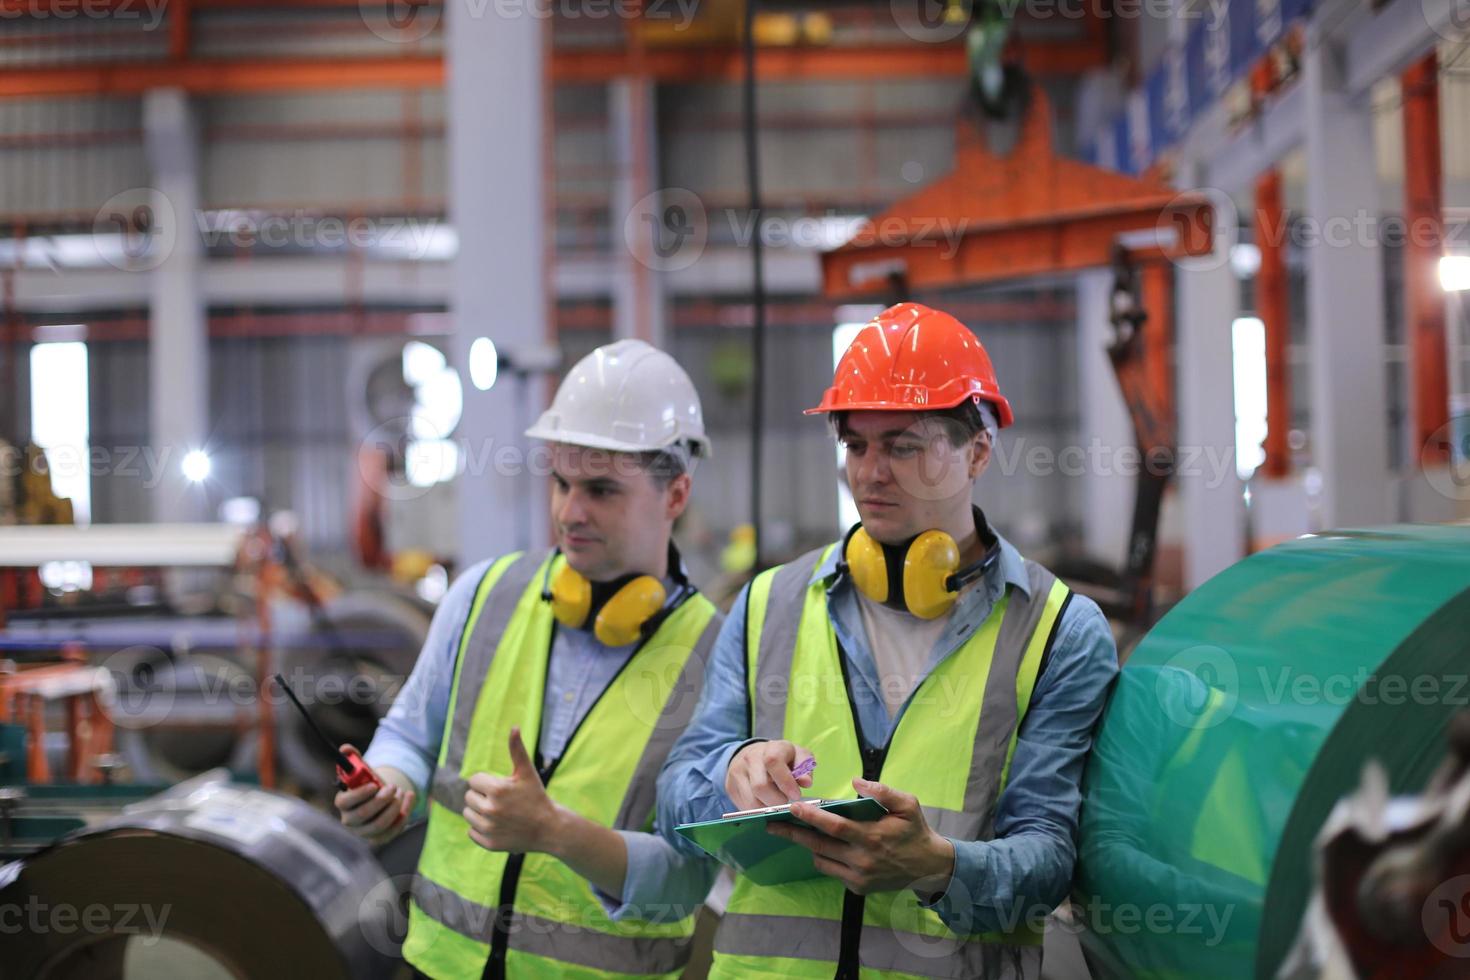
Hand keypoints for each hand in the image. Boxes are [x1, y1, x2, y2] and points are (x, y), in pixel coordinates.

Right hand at [334, 746, 414, 843]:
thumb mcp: (361, 769)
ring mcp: (364, 831)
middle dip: (381, 800)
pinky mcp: (378, 838)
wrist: (379, 796)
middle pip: (363, 815)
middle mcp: (350, 820)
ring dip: (393, 808)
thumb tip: (345, 748)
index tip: (374, 785)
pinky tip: (409, 798)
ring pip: (379, 824)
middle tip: (393, 787)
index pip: (344, 802)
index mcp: (343, 802)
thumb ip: (352, 757)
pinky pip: (392, 831)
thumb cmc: (367, 782)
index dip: (359, 794)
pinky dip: (404, 815)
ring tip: (400, 792)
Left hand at [463, 728, 560, 853]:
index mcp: (497, 790)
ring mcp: (489, 828)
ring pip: (468, 814)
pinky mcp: (489, 843)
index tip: (501, 787)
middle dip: (482, 796)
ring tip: (498, 813)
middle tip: (501, 801)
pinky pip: (471, 832)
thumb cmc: (536, 796)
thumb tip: (514, 727)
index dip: (487, 782)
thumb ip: (517, 750)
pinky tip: (498, 826)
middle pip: (469, 797)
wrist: (548, 828)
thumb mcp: (526, 772)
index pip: (473, 781)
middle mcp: (490, 810)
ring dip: (479, 812)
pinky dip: (481, 829)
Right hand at [725, 740, 814, 809]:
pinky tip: (765, 805)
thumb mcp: (799, 757)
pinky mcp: (730, 786)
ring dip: (767, 808)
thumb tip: (806, 783)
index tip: (796, 795)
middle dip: (777, 801)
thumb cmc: (784, 759)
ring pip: (751, 801)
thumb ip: (805, 769)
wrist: (755, 755)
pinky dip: (757, 811)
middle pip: (760, 786)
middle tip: (785, 802)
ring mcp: (737, 771)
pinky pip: (743, 807)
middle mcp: (751, 757)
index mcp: (772, 747)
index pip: (773, 761)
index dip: (785, 781)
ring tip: (775, 803)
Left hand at [767, 777, 954, 897]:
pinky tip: (822, 845)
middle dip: (792, 834)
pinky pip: (831, 871)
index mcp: (872, 836)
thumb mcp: (908, 804)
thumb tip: (856, 782)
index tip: (792, 807)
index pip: (834, 826)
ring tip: (796, 831)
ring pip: (821, 859)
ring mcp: (858, 876)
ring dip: (808, 845)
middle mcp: (862, 859)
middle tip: (771, 825)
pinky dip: (823, 857)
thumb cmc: (915, 831)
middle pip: (818, 845)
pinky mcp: (857, 887)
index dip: (810, 816)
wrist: (928, 867)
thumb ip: (883, 791)